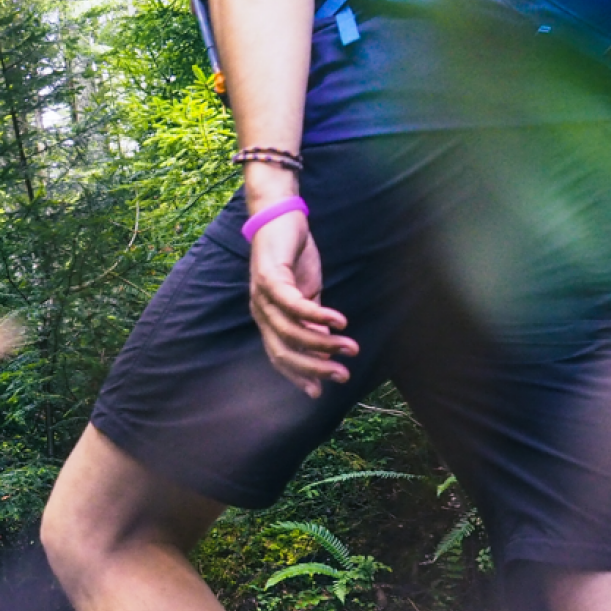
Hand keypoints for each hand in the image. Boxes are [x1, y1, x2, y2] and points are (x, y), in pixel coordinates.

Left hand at [248, 211, 356, 398]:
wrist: (282, 219)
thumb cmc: (294, 258)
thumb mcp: (308, 294)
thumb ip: (313, 321)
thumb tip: (327, 347)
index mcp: (269, 319)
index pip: (280, 356)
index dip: (298, 375)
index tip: (320, 392)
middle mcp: (261, 312)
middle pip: (283, 350)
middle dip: (313, 368)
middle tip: (342, 375)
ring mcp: (262, 296)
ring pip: (290, 331)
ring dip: (322, 344)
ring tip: (350, 349)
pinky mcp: (270, 277)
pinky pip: (294, 304)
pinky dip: (317, 315)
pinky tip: (340, 321)